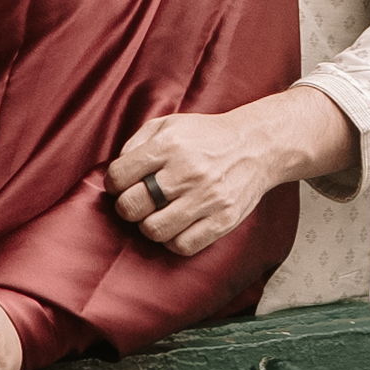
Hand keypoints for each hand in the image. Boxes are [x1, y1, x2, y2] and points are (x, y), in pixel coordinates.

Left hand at [107, 89, 360, 257]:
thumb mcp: (169, 124)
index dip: (113, 183)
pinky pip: (183, 245)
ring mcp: (206, 198)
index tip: (121, 184)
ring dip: (149, 225)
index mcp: (169, 145)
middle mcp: (186, 171)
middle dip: (127, 207)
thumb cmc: (206, 136)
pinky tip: (177, 226)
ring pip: (154, 230)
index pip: (119, 175)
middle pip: (132, 206)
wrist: (256, 146)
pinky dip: (173, 241)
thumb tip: (115, 172)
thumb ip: (137, 142)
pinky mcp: (223, 220)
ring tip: (156, 215)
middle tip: (135, 203)